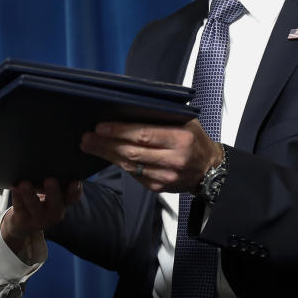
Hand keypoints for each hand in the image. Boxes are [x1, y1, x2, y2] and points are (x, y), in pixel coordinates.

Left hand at [0, 178, 82, 253]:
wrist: (23, 224)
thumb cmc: (40, 202)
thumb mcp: (51, 194)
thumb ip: (54, 182)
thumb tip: (50, 162)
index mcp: (63, 202)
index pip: (73, 197)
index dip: (76, 191)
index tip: (75, 182)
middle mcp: (54, 213)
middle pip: (56, 204)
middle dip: (53, 192)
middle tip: (50, 180)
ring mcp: (39, 219)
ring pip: (35, 207)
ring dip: (30, 195)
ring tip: (25, 184)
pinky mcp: (24, 221)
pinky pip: (20, 209)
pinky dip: (17, 198)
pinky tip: (14, 189)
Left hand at [79, 119, 222, 193]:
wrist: (209, 169)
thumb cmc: (194, 139)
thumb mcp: (185, 122)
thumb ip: (160, 117)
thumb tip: (126, 109)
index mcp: (181, 139)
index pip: (145, 134)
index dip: (120, 131)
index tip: (101, 126)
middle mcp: (174, 160)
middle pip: (132, 152)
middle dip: (106, 144)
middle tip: (87, 136)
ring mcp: (166, 176)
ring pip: (130, 165)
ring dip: (107, 154)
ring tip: (90, 145)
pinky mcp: (158, 187)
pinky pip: (133, 174)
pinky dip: (119, 163)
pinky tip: (106, 155)